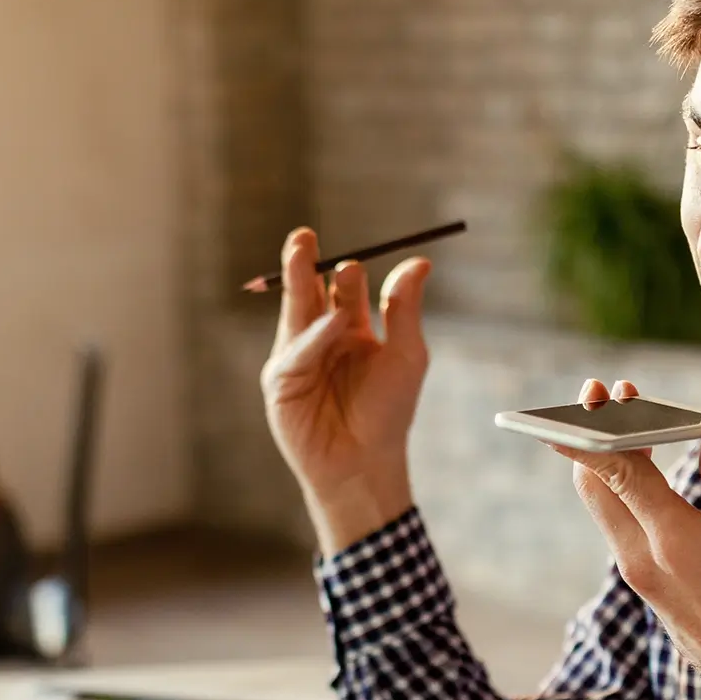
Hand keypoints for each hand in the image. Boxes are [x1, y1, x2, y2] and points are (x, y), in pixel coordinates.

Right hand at [259, 227, 433, 553]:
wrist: (366, 463)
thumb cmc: (389, 413)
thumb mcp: (406, 354)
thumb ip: (404, 308)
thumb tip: (420, 261)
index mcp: (348, 330)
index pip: (342, 289)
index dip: (348, 271)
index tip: (358, 258)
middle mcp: (319, 339)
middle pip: (309, 291)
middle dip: (304, 263)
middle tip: (304, 236)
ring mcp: (295, 358)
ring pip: (294, 312)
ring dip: (296, 280)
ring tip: (303, 251)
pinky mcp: (280, 382)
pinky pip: (295, 351)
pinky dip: (315, 336)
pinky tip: (335, 323)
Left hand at [548, 380, 700, 699]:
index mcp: (676, 541)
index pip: (619, 472)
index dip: (602, 426)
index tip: (601, 392)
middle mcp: (643, 557)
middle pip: (594, 483)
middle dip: (591, 433)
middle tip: (603, 393)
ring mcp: (636, 571)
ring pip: (601, 502)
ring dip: (604, 457)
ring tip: (622, 415)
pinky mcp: (641, 578)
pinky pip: (617, 520)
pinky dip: (620, 484)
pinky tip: (639, 459)